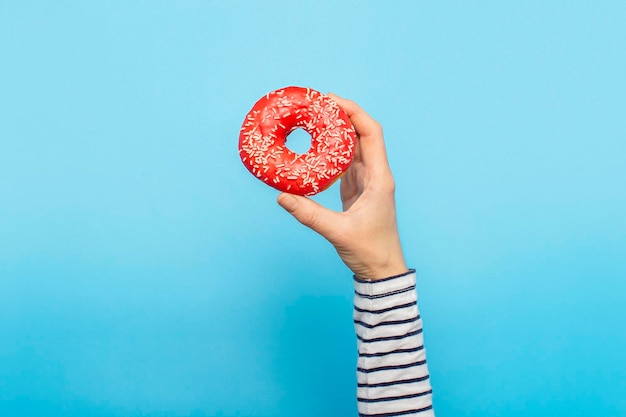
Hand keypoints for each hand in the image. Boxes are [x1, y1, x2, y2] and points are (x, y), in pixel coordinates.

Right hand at [277, 93, 407, 280]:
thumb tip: (282, 196)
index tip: (330, 100)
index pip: (371, 133)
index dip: (353, 112)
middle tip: (316, 104)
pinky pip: (345, 162)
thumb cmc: (370, 251)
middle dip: (341, 115)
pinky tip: (316, 144)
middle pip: (361, 134)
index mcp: (379, 178)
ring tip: (314, 117)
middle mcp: (375, 174)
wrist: (381, 269)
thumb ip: (310, 214)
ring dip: (337, 130)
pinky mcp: (357, 189)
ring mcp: (366, 181)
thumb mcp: (338, 232)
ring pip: (353, 146)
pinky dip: (331, 150)